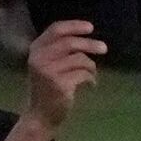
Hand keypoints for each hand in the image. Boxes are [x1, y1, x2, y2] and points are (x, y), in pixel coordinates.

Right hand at [21, 15, 104, 129]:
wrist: (41, 115)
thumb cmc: (47, 87)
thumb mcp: (47, 64)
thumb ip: (59, 49)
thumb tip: (86, 36)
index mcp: (36, 49)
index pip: (56, 29)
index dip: (74, 26)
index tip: (90, 28)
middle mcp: (39, 58)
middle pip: (70, 43)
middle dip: (90, 44)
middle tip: (104, 48)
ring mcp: (48, 71)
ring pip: (80, 59)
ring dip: (91, 67)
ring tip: (91, 75)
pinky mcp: (60, 84)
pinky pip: (84, 74)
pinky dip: (91, 78)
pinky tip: (90, 85)